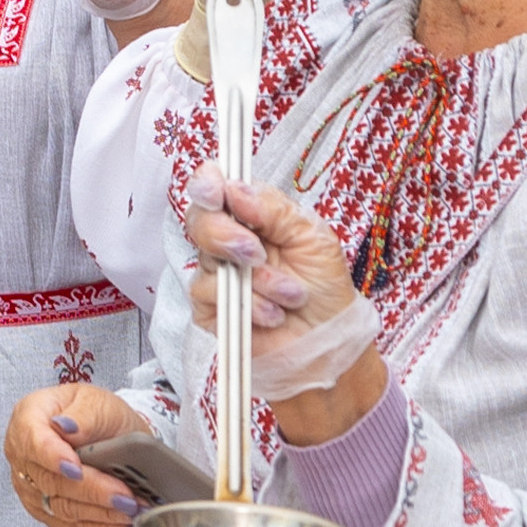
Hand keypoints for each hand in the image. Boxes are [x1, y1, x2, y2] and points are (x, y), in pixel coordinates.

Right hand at [5, 383, 152, 526]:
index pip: (33, 440)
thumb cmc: (97, 414)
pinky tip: (125, 525)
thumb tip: (66, 427)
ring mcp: (30, 486)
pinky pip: (69, 526)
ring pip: (61, 508)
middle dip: (93, 491)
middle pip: (51, 480)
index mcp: (29, 417)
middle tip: (126, 496)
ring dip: (100, 513)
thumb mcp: (97, 402)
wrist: (106, 436)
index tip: (76, 469)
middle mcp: (22, 454)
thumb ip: (84, 416)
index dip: (52, 457)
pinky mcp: (44, 511)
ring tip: (133, 510)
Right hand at [185, 169, 383, 440]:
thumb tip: (234, 188)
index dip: (206, 183)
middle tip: (255, 253)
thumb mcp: (312, 238)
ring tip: (290, 295)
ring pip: (208, 260)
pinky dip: (248, 304)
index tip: (215, 192)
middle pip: (199, 219)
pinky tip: (273, 314)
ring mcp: (216, 274)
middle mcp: (230, 240)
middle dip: (225, 234)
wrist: (328, 343)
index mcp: (252, 216)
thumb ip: (274, 210)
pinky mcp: (209, 308)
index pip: (214, 186)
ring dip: (256, 279)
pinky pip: (210, 294)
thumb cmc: (324, 290)